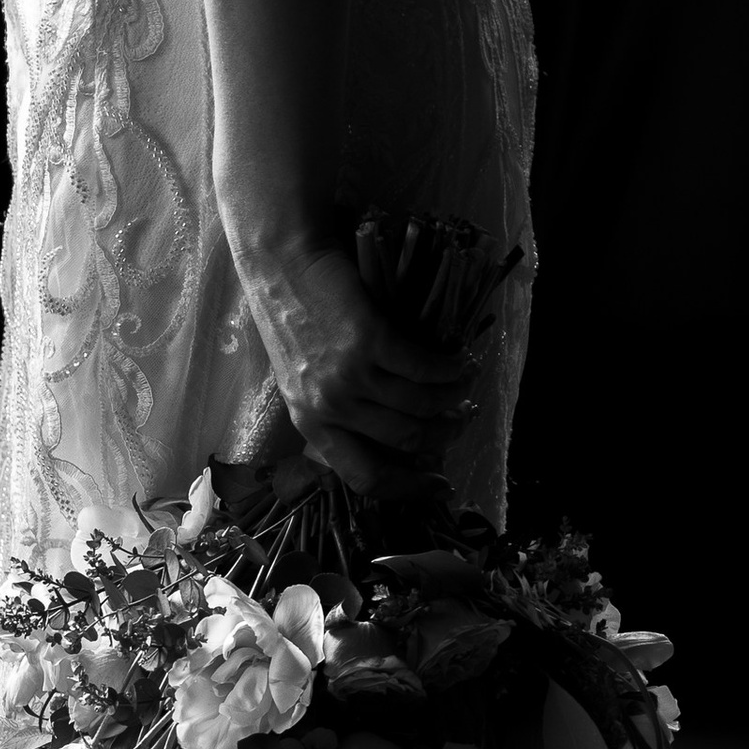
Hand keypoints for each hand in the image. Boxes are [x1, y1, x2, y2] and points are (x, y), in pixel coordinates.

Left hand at [234, 230, 477, 495]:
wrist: (282, 259)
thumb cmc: (293, 314)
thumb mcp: (303, 378)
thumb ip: (338, 411)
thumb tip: (394, 439)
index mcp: (311, 424)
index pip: (365, 478)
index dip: (410, 488)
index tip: (441, 487)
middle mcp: (330, 408)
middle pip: (406, 442)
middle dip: (445, 435)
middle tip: (462, 420)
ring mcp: (350, 375)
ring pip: (421, 406)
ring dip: (454, 399)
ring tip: (466, 386)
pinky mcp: (370, 340)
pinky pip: (425, 369)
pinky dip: (451, 369)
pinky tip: (462, 361)